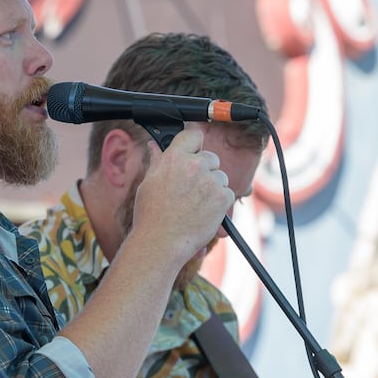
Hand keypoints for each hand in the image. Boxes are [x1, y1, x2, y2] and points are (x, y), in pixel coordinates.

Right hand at [131, 127, 236, 267]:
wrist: (161, 241)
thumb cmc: (151, 215)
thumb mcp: (149, 183)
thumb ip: (157, 161)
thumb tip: (154, 146)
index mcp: (174, 158)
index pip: (193, 135)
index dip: (194, 144)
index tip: (194, 152)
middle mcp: (194, 165)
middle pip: (211, 157)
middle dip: (206, 170)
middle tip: (192, 190)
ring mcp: (210, 180)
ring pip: (221, 177)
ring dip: (213, 188)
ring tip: (195, 206)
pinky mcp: (222, 196)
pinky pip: (228, 194)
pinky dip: (220, 204)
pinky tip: (204, 213)